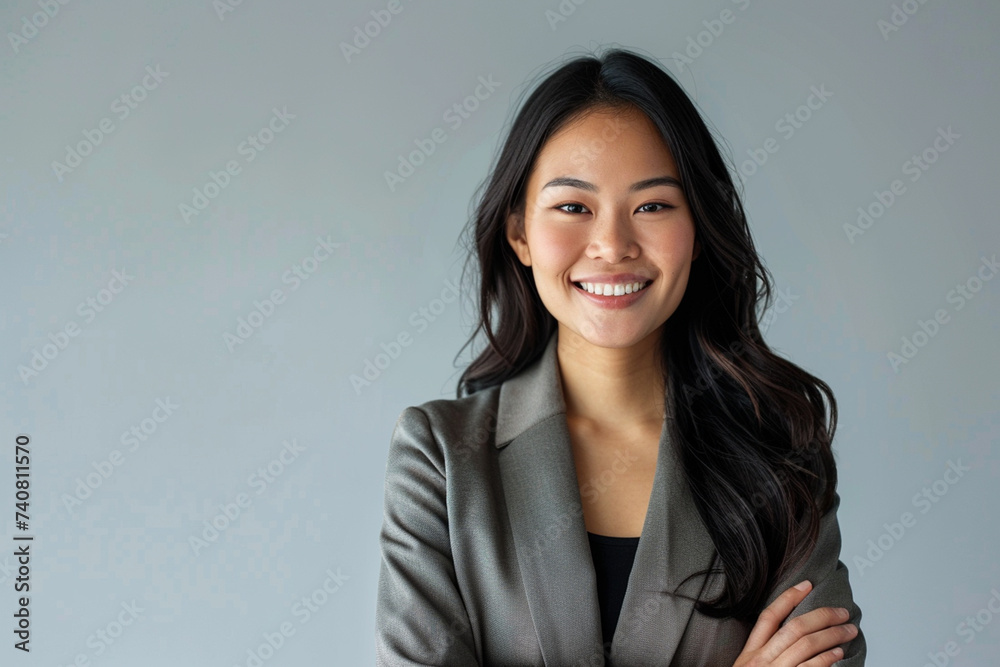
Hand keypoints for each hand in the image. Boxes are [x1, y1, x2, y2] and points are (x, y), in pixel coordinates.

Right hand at [731, 580, 856, 666]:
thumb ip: (764, 654)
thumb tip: (790, 638)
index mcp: (750, 653)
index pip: (769, 616)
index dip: (789, 598)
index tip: (807, 584)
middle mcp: (761, 661)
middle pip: (794, 628)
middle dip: (822, 616)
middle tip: (842, 612)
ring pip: (806, 645)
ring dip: (832, 635)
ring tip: (848, 631)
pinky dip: (826, 660)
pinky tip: (838, 655)